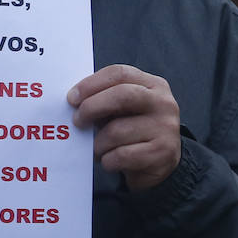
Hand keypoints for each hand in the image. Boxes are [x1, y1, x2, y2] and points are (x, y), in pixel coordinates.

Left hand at [67, 65, 181, 191]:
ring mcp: (165, 128)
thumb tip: (75, 102)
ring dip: (98, 143)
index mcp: (153, 84)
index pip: (119, 74)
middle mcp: (163, 103)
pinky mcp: (162, 153)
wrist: (160, 163)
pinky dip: (107, 160)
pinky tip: (108, 161)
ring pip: (117, 131)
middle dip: (92, 107)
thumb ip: (105, 99)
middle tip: (77, 120)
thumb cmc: (134, 131)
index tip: (72, 98)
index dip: (92, 84)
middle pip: (122, 95)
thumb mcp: (124, 109)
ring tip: (96, 148)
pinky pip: (121, 155)